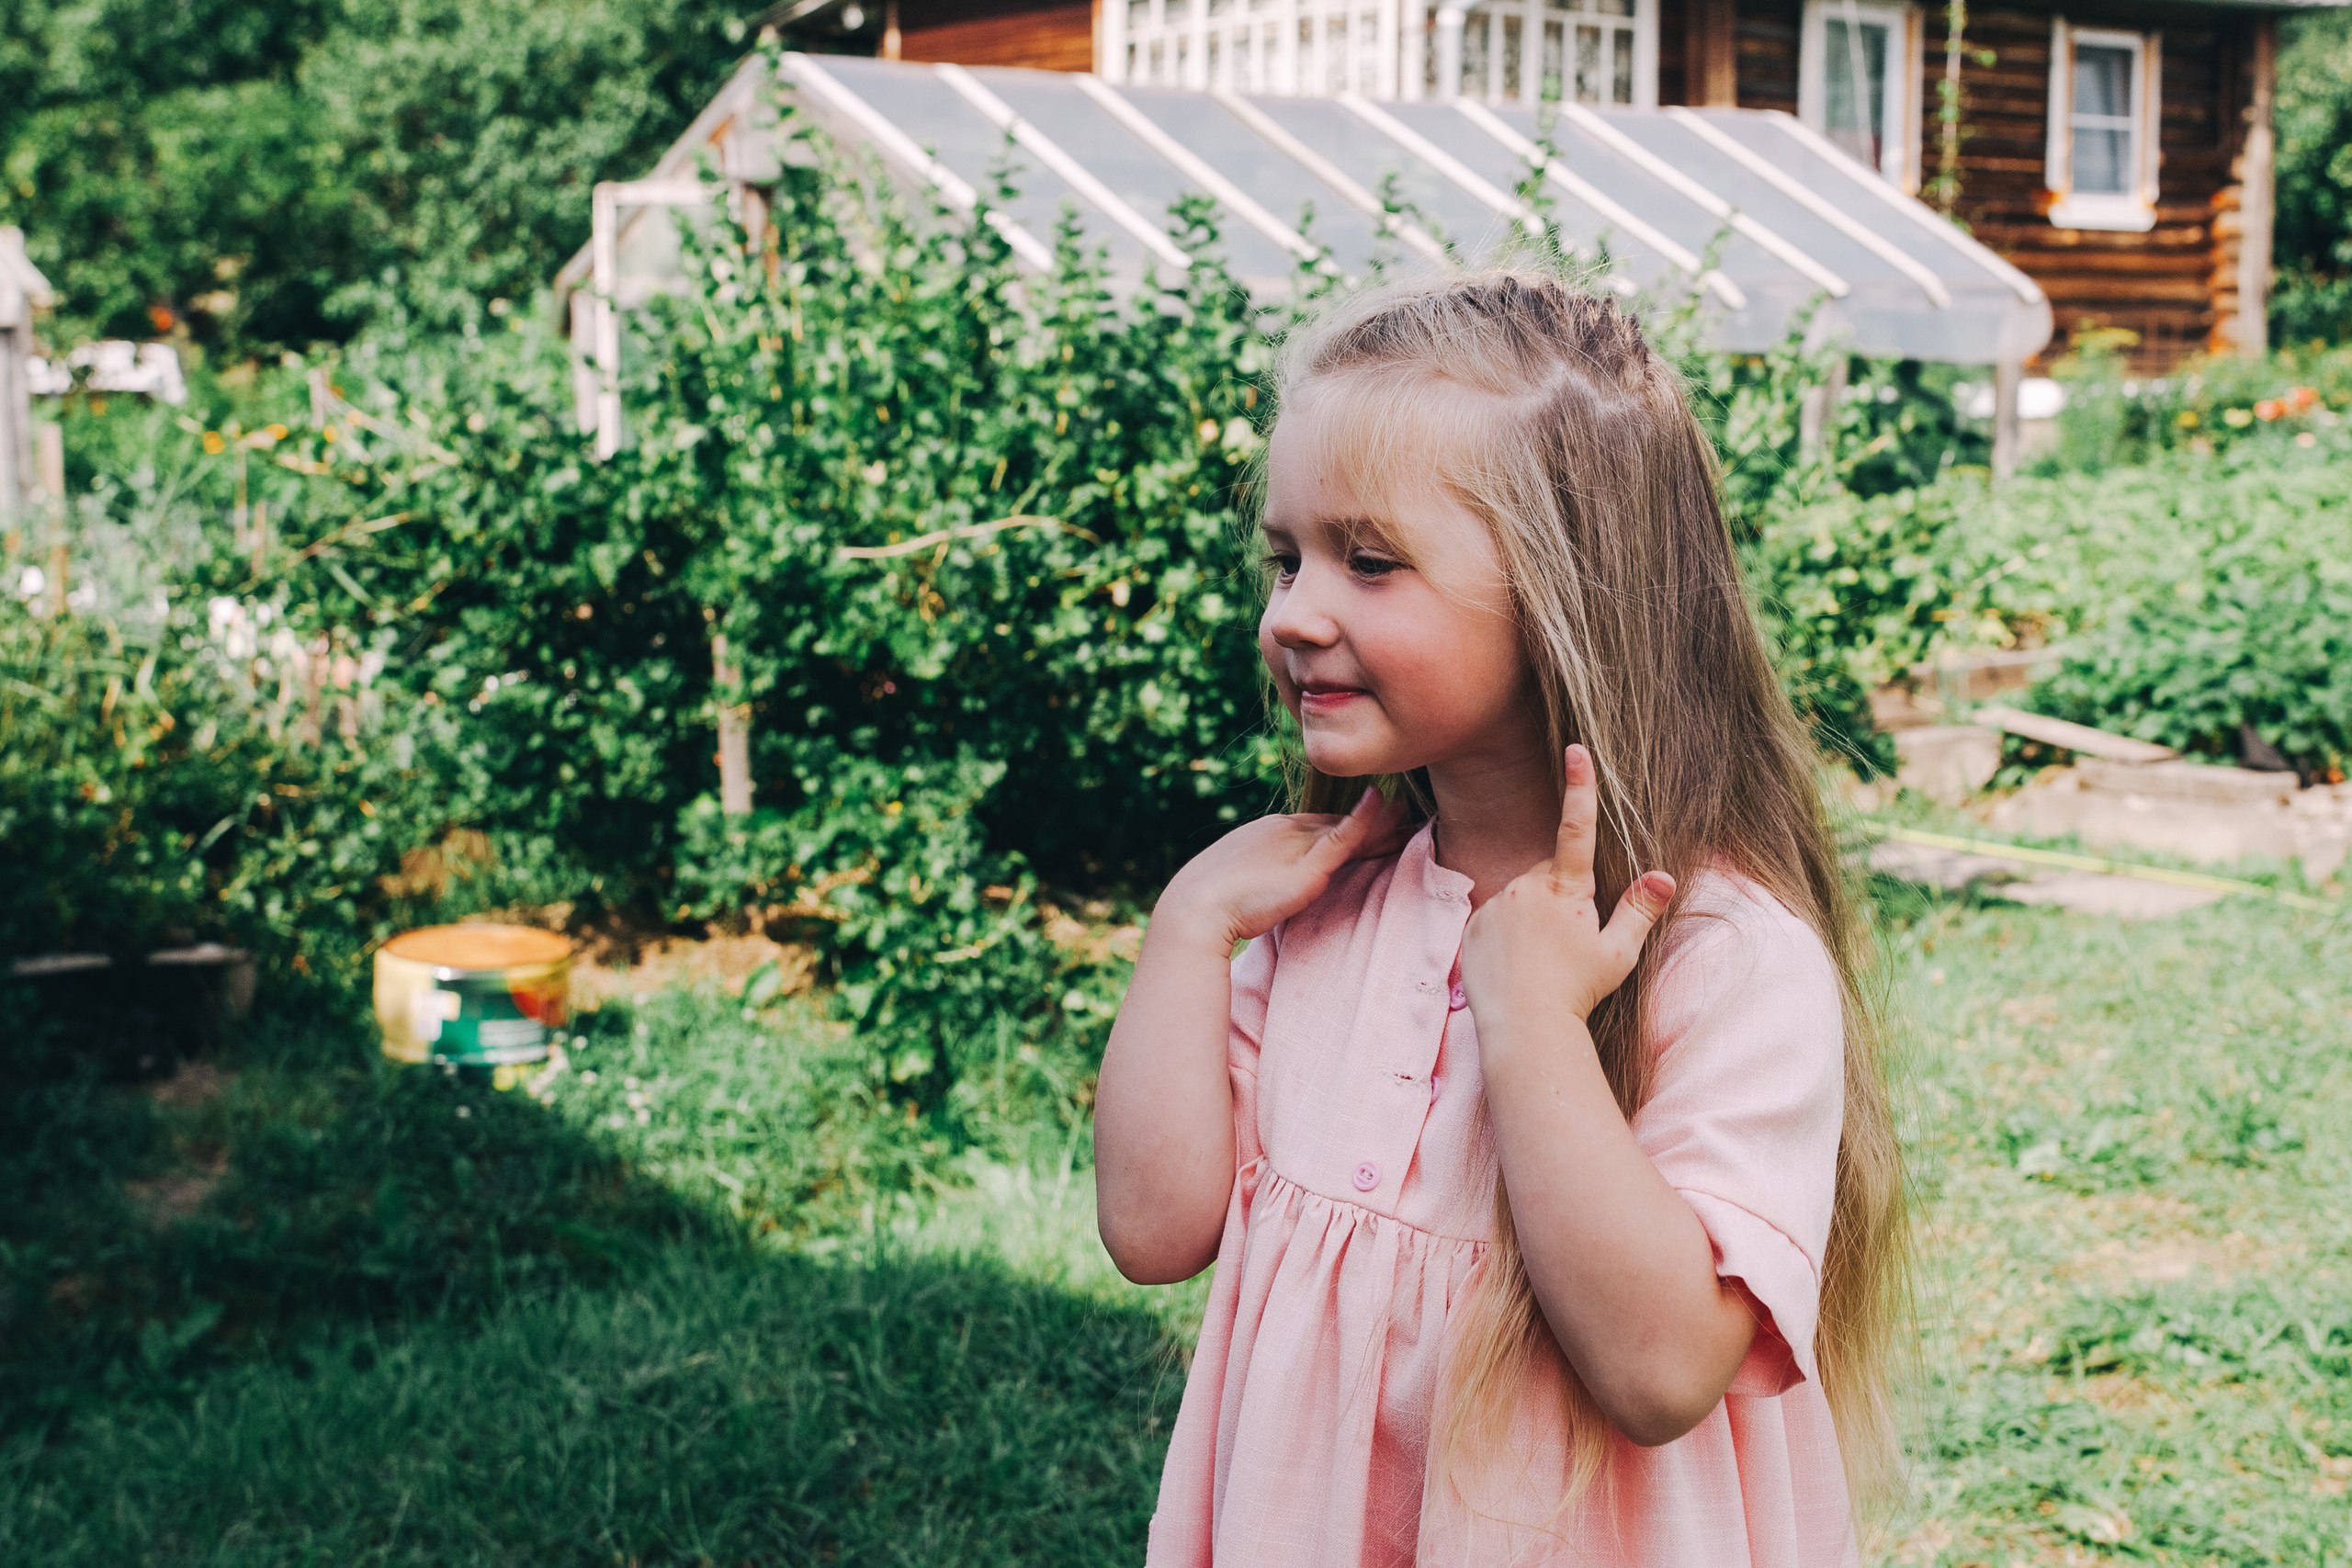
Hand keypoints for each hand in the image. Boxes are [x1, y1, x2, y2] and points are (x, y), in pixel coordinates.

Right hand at [1152, 790, 1411, 953]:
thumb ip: (1267, 882)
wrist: (1194, 910)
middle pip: (1335, 822)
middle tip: (1403, 816)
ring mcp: (1295, 844)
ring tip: (1407, 816)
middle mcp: (1283, 830)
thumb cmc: (1211, 908)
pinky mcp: (1306, 865)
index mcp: (1268, 834)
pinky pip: (1343, 836)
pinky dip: (1364, 821)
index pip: (1317, 826)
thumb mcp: (1244, 889)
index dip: (1346, 825)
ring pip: (1346, 827)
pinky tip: (1380, 807)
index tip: (1373, 826)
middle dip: (1369, 821)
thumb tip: (1278, 893)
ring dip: (1379, 822)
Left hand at [1459, 744, 1673, 1029]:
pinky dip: (1508, 934)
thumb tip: (1665, 876)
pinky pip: (1495, 917)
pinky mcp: (1472, 925)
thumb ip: (1639, 910)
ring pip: (1522, 897)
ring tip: (1542, 960)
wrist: (1524, 1027)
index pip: (1576, 827)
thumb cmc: (1576, 992)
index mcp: (1565, 889)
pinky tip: (1517, 964)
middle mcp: (1526, 887)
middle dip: (1562, 897)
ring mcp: (1495, 904)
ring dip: (1533, 917)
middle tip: (1568, 944)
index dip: (1580, 786)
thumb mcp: (1617, 954)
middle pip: (1550, 876)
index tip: (1575, 748)